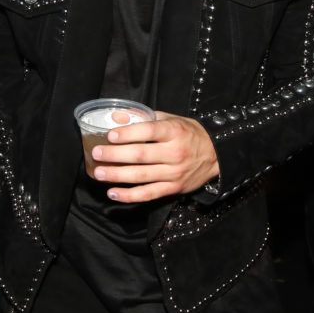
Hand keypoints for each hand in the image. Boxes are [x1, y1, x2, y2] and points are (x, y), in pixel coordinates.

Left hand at [91, 112, 219, 202]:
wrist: (217, 155)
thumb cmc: (189, 134)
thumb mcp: (171, 119)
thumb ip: (144, 118)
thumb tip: (117, 116)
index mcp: (175, 131)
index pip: (149, 131)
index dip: (128, 133)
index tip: (110, 135)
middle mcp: (175, 152)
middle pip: (141, 155)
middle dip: (116, 155)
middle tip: (96, 153)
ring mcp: (174, 173)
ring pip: (142, 176)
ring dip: (117, 175)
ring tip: (98, 173)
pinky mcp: (173, 189)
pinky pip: (148, 194)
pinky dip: (129, 196)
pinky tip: (113, 193)